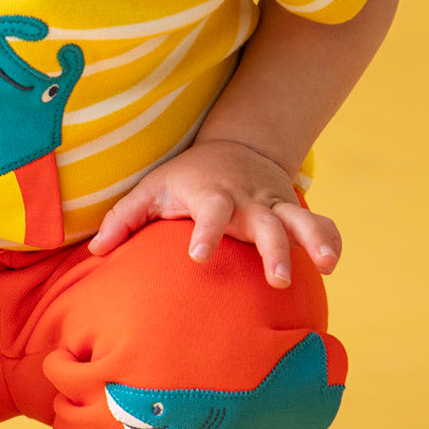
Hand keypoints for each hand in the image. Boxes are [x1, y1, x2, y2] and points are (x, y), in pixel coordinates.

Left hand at [87, 138, 341, 287]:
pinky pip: (318, 223)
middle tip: (278, 279)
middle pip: (264, 222)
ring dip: (314, 239)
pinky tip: (333, 263)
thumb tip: (95, 252)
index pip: (209, 211)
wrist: (233, 148)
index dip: (206, 232)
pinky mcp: (291, 212)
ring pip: (299, 220)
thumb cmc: (183, 179)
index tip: (199, 256)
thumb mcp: (150, 189)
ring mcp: (272, 206)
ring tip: (328, 264)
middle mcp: (245, 200)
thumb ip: (123, 219)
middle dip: (273, 249)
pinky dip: (330, 238)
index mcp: (209, 195)